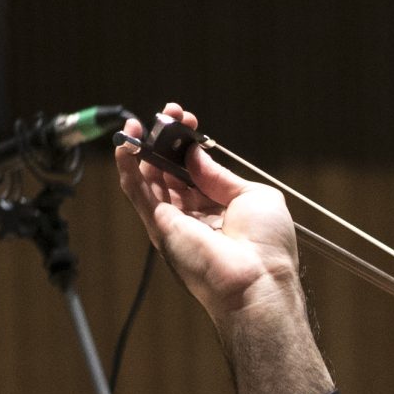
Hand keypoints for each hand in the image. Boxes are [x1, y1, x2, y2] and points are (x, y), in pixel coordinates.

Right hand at [115, 103, 301, 320]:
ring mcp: (176, 224)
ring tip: (142, 123)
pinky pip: (139, 194)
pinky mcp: (161, 228)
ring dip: (145, 150)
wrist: (257, 280)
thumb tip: (194, 153)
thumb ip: (221, 175)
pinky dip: (129, 168)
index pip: (197, 172)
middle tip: (168, 113)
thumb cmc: (267, 245)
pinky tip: (126, 144)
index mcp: (221, 211)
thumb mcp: (255, 196)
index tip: (189, 120)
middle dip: (167, 141)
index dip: (190, 146)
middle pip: (172, 173)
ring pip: (151, 181)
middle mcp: (196, 218)